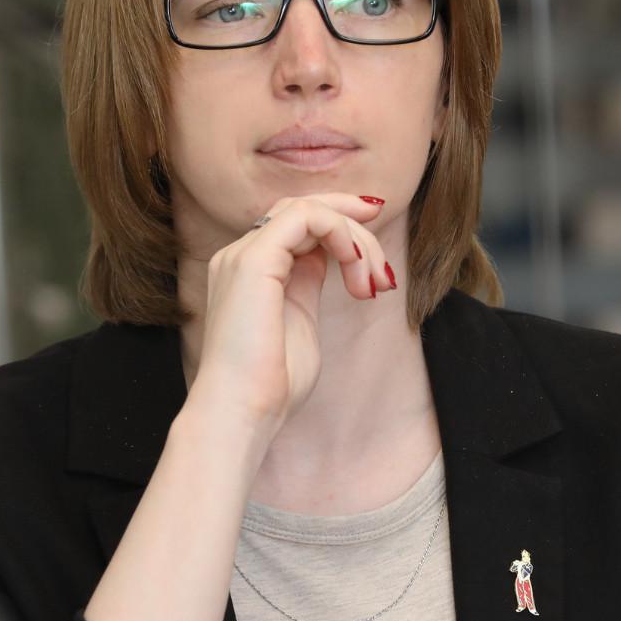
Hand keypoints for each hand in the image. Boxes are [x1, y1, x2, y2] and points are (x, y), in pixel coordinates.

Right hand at [187, 193, 394, 437]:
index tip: (373, 253)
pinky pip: (305, 217)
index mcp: (249, 272)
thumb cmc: (272, 384)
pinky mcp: (253, 261)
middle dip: (351, 220)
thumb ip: (309, 285)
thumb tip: (330, 260)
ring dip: (353, 237)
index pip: (294, 224)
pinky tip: (356, 265)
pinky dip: (341, 233)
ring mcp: (242, 255)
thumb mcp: (300, 322)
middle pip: (300, 208)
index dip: (339, 225)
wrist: (241, 411)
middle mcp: (240, 256)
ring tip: (372, 280)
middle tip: (381, 262)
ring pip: (307, 208)